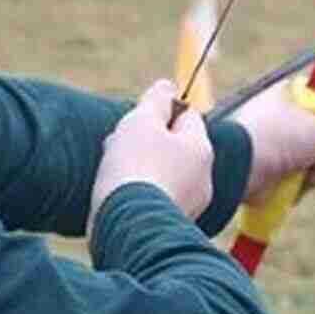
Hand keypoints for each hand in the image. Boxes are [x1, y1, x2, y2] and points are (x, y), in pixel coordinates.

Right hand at [89, 81, 214, 231]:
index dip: (159, 112)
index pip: (186, 116)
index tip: (135, 120)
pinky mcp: (169, 226)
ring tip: (112, 174)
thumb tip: (168, 85)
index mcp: (201, 148)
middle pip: (173, 147)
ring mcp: (188, 205)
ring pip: (161, 174)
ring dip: (138, 168)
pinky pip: (153, 200)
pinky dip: (137, 195)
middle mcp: (202, 178)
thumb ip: (156, 100)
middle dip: (145, 142)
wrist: (128, 228)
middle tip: (118, 146)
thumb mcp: (142, 121)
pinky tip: (116, 197)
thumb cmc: (135, 169)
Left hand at [232, 81, 314, 205]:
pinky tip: (294, 188)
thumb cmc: (281, 138)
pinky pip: (292, 181)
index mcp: (288, 96)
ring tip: (307, 175)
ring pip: (308, 163)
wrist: (242, 166)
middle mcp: (277, 118)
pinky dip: (297, 188)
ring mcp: (271, 147)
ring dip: (314, 174)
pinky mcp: (265, 173)